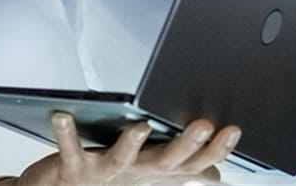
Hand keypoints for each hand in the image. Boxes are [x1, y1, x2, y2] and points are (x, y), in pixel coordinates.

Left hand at [12, 112, 238, 185]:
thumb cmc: (110, 181)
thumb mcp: (152, 175)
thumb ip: (184, 170)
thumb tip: (216, 174)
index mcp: (157, 171)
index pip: (195, 163)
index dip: (216, 149)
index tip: (233, 130)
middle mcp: (136, 173)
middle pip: (167, 162)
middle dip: (187, 145)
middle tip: (204, 125)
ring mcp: (106, 173)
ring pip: (123, 159)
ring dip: (132, 144)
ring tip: (140, 126)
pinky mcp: (74, 168)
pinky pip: (70, 150)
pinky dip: (66, 134)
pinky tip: (62, 115)